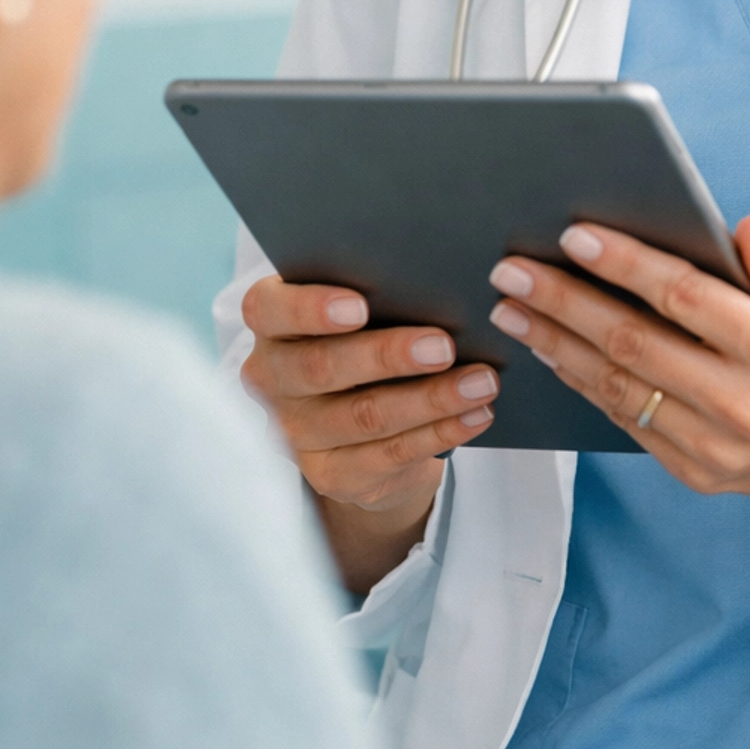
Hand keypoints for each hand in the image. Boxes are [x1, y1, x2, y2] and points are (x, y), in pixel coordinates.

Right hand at [240, 276, 496, 556]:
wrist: (360, 421)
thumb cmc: (365, 336)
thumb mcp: (360, 309)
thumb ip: (377, 291)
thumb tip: (436, 274)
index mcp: (271, 323)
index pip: (269, 310)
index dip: (310, 308)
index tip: (360, 305)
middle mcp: (272, 379)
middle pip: (321, 367)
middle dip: (387, 356)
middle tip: (442, 346)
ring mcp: (297, 432)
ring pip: (364, 416)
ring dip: (430, 399)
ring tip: (480, 382)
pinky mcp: (330, 474)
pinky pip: (389, 454)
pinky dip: (440, 432)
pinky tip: (476, 415)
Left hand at [488, 216, 749, 566]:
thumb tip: (742, 232)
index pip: (683, 297)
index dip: (623, 263)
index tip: (575, 235)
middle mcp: (744, 405)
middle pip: (632, 343)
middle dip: (562, 301)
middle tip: (512, 270)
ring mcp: (719, 447)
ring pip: (618, 389)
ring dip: (557, 345)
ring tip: (516, 308)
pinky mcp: (703, 473)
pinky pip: (629, 424)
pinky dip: (587, 385)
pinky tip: (557, 353)